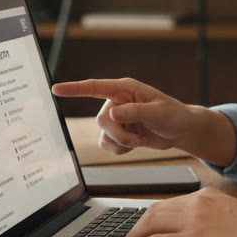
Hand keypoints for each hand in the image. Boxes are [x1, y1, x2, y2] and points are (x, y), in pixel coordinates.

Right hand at [51, 78, 235, 163]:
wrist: (180, 131)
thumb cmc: (173, 115)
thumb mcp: (159, 112)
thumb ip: (136, 112)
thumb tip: (113, 114)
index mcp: (125, 89)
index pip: (95, 87)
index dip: (74, 89)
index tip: (56, 89)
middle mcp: (116, 102)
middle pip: (101, 120)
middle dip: (119, 133)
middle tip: (139, 136)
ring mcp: (116, 118)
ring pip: (104, 135)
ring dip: (122, 142)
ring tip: (140, 138)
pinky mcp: (118, 133)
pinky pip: (107, 145)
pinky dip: (121, 149)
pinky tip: (135, 144)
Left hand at [116, 188, 236, 236]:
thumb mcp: (235, 217)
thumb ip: (214, 219)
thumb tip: (202, 233)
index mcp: (207, 196)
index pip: (170, 203)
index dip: (151, 216)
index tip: (143, 226)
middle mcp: (196, 203)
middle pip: (154, 210)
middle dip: (136, 225)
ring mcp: (192, 220)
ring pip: (148, 224)